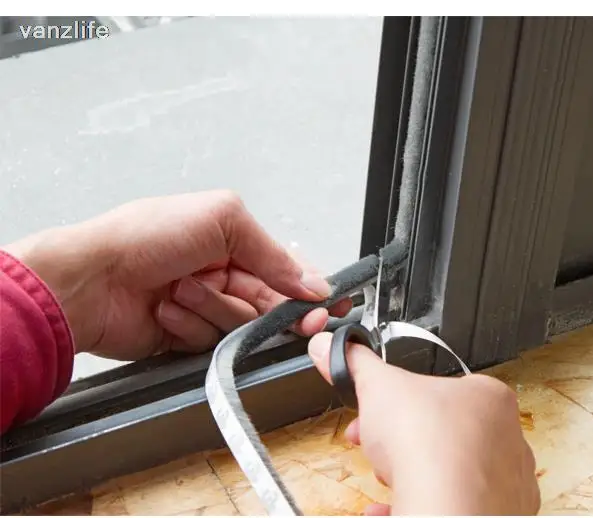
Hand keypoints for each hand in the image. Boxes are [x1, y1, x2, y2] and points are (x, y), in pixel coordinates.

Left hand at [3, 190, 350, 359]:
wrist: (89, 279)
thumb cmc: (143, 236)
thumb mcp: (222, 220)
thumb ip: (272, 253)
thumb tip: (310, 281)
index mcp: (232, 241)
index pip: (285, 269)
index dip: (309, 288)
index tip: (329, 305)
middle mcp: (221, 274)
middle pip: (271, 303)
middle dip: (281, 311)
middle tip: (300, 321)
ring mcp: (203, 307)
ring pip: (240, 325)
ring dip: (214, 308)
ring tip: (181, 290)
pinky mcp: (185, 337)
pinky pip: (210, 342)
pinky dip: (189, 325)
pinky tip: (165, 309)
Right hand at [307, 333, 540, 515]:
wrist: (444, 506)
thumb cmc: (430, 444)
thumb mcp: (377, 386)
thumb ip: (355, 363)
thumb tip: (331, 348)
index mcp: (490, 398)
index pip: (445, 390)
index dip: (403, 400)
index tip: (380, 410)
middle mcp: (507, 440)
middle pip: (447, 433)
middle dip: (406, 438)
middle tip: (378, 442)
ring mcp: (506, 483)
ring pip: (454, 472)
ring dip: (417, 473)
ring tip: (387, 475)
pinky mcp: (494, 517)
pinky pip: (455, 507)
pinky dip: (423, 505)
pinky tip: (390, 508)